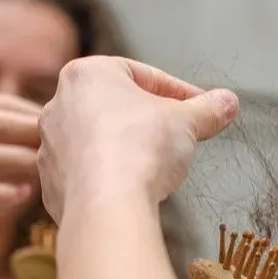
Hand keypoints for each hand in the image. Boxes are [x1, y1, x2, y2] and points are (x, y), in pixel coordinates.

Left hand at [37, 56, 238, 222]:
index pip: (142, 75)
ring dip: (126, 149)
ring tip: (156, 166)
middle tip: (177, 135)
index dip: (177, 92)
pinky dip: (107, 178)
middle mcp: (58, 105)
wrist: (107, 204)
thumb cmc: (140, 148)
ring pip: (97, 141)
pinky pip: (85, 174)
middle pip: (115, 107)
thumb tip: (227, 102)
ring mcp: (50, 146)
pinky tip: (131, 189)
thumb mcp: (187, 121)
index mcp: (86, 74)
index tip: (198, 107)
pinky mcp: (50, 183)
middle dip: (148, 120)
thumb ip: (207, 109)